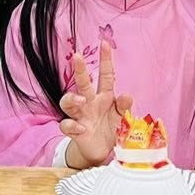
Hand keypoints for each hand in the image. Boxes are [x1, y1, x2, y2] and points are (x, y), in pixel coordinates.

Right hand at [57, 39, 132, 169]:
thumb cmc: (110, 128)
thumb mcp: (121, 118)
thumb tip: (127, 95)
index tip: (104, 43)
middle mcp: (90, 102)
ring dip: (72, 98)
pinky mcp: (74, 130)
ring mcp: (80, 115)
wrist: (100, 152)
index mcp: (104, 96)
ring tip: (81, 101)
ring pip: (67, 101)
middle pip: (82, 83)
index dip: (105, 60)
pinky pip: (67, 124)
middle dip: (80, 69)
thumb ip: (124, 107)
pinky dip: (73, 125)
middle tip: (77, 56)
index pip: (105, 75)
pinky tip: (82, 129)